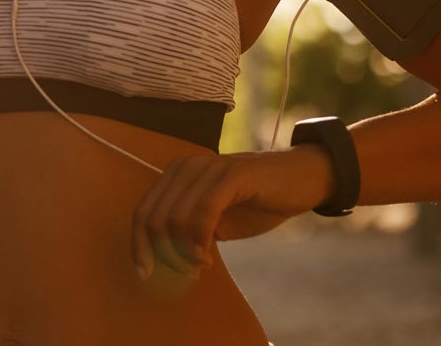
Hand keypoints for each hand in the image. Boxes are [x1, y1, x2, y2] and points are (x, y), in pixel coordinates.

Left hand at [130, 147, 332, 280]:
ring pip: (175, 218)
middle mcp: (186, 167)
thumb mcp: (217, 222)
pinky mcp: (232, 175)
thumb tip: (166, 261)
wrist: (301, 179)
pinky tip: (208, 257)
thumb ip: (190, 234)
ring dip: (184, 252)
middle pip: (153, 218)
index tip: (145, 273)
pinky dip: (199, 240)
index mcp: (177, 175)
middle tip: (186, 272)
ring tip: (202, 265)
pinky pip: (203, 212)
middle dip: (164, 254)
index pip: (143, 212)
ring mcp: (209, 168)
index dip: (139, 246)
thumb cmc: (258, 202)